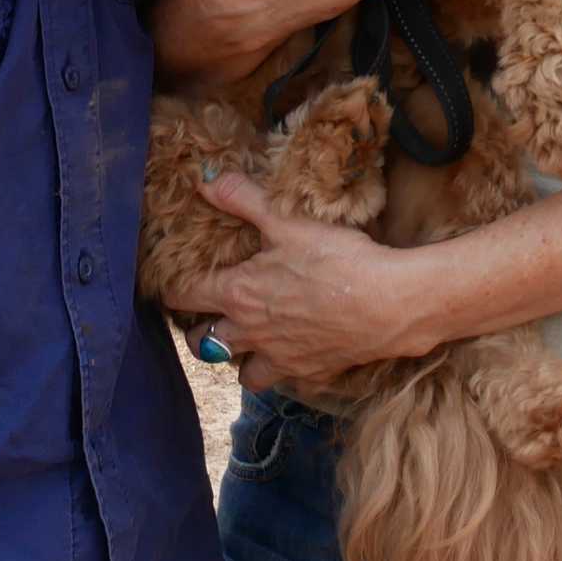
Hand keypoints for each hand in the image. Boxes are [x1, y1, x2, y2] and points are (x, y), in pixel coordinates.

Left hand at [163, 171, 437, 392]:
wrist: (391, 304)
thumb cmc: (337, 259)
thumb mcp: (286, 220)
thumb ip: (242, 199)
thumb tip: (204, 179)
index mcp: (237, 295)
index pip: (184, 297)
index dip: (172, 289)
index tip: (170, 284)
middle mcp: (251, 333)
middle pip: (204, 344)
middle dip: (200, 331)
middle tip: (209, 315)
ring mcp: (280, 358)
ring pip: (240, 372)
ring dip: (238, 358)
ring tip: (248, 339)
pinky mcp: (311, 373)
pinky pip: (284, 381)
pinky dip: (281, 369)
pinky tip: (293, 351)